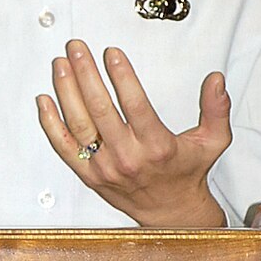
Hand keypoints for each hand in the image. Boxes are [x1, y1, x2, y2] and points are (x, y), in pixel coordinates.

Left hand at [36, 40, 229, 229]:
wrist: (169, 212)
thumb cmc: (186, 173)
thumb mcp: (212, 142)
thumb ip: (216, 109)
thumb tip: (216, 80)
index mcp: (157, 146)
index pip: (134, 105)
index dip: (121, 76)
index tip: (111, 53)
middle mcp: (128, 157)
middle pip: (100, 109)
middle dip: (85, 73)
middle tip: (76, 48)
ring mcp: (105, 167)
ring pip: (79, 124)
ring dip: (66, 90)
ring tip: (60, 64)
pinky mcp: (89, 175)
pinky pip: (63, 146)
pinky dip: (50, 122)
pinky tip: (44, 100)